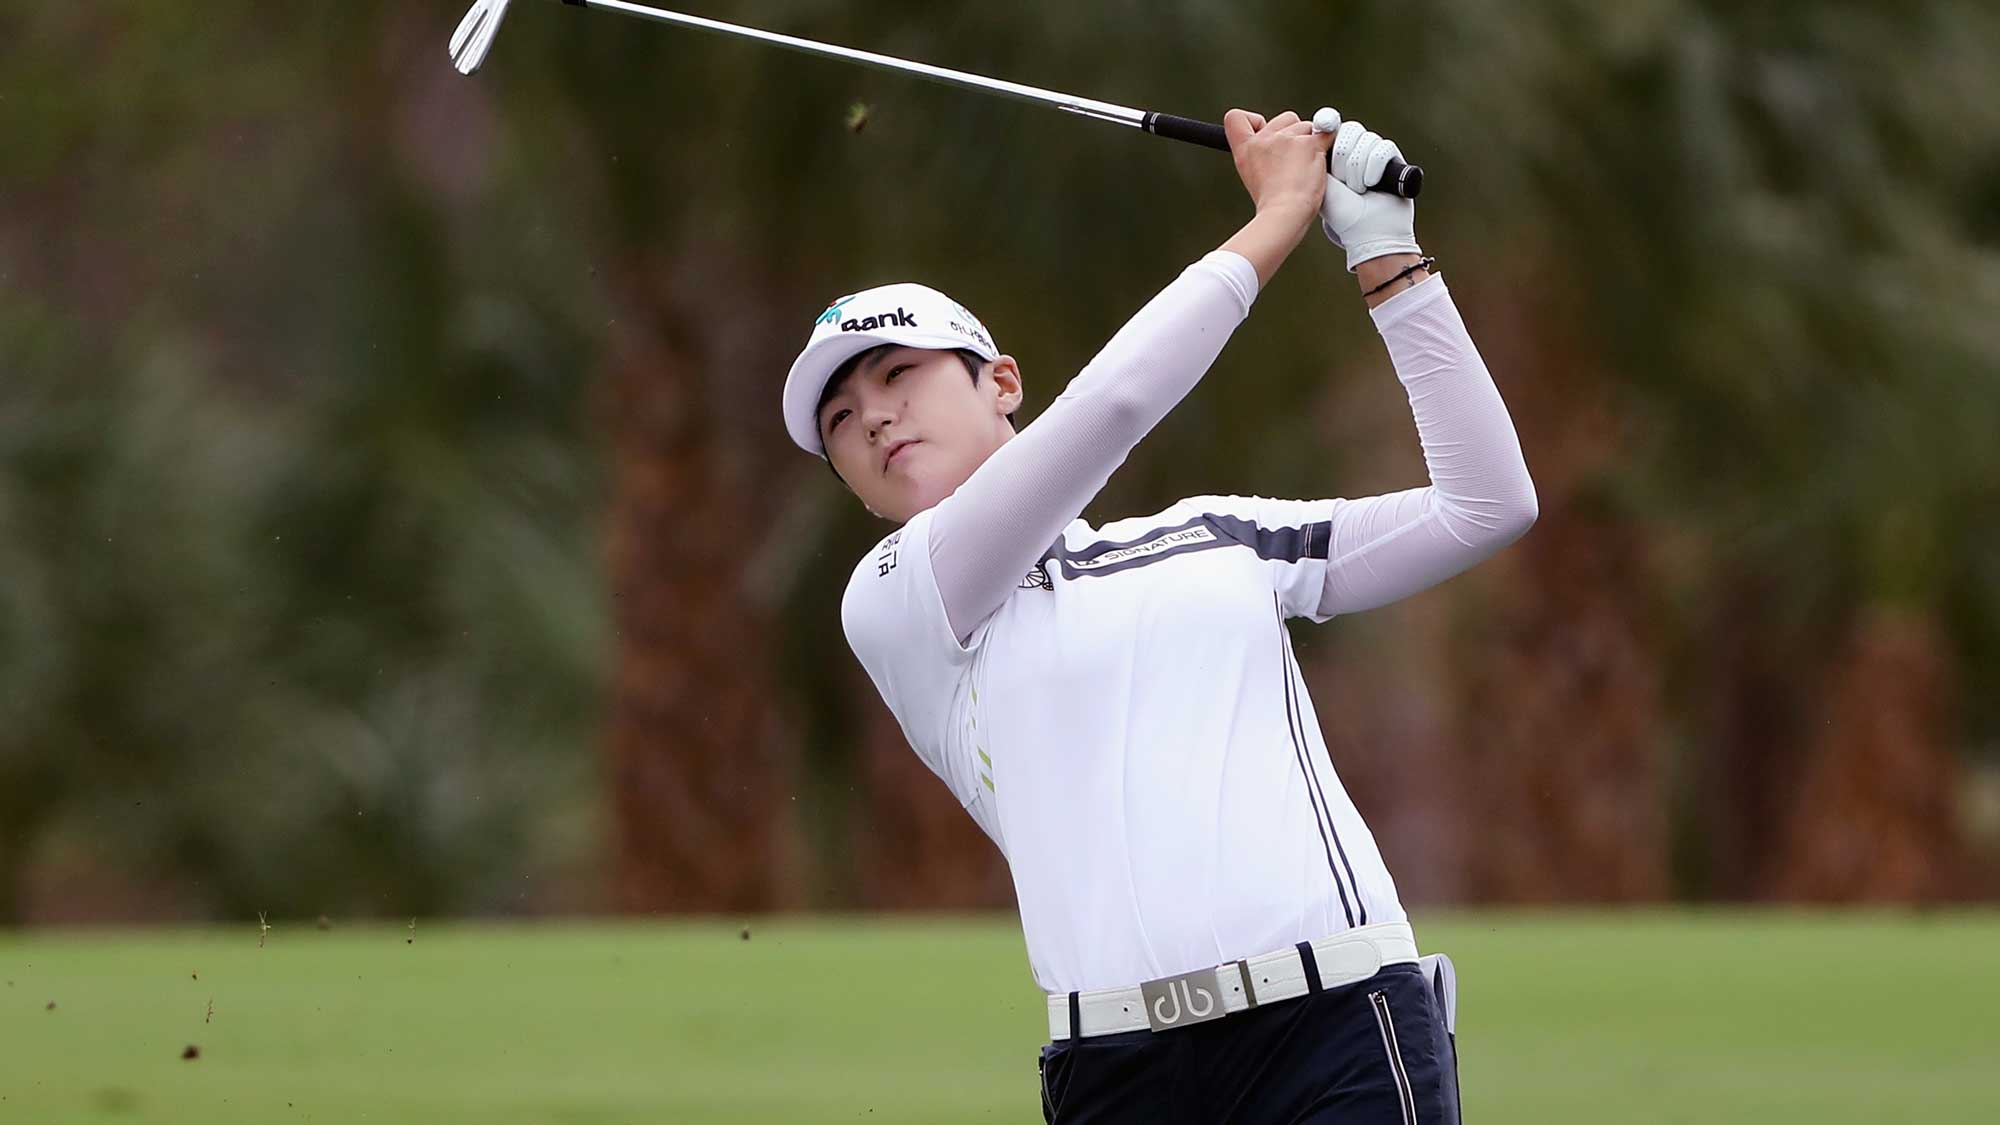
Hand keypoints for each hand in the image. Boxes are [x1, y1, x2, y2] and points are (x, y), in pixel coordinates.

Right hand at [1224, 109, 1337, 227]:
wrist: (1285, 215)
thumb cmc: (1273, 202)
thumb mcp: (1253, 174)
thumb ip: (1262, 152)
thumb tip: (1282, 138)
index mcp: (1245, 148)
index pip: (1236, 116)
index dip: (1254, 121)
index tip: (1264, 133)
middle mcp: (1264, 139)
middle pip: (1285, 118)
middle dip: (1293, 133)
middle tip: (1292, 162)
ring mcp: (1287, 139)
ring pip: (1306, 126)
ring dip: (1310, 142)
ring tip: (1305, 168)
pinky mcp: (1309, 144)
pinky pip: (1327, 131)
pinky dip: (1329, 142)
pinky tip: (1323, 157)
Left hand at [1314, 110, 1420, 270]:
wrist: (1368, 232)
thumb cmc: (1342, 213)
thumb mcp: (1321, 181)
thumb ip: (1317, 154)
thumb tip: (1317, 128)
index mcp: (1337, 156)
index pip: (1335, 130)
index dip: (1331, 133)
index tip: (1325, 138)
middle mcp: (1357, 152)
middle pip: (1350, 130)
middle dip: (1343, 156)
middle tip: (1343, 182)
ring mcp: (1376, 156)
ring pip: (1367, 139)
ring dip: (1358, 168)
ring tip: (1358, 189)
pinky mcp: (1394, 161)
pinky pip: (1383, 149)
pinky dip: (1374, 167)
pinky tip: (1371, 185)